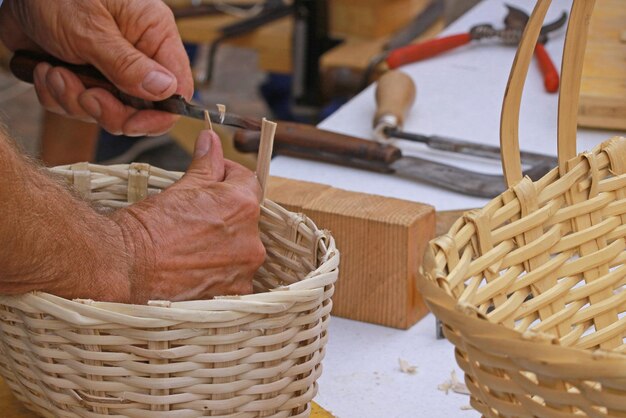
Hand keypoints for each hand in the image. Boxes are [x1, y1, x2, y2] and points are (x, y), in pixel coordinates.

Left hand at [0, 0, 192, 135]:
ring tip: (53, 72)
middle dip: (108, 109)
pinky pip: (77, 104)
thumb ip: (128, 65)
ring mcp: (110, 66)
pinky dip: (57, 95)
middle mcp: (137, 52)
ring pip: (106, 110)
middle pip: (141, 107)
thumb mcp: (90, 29)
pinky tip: (44, 71)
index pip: (177, 87)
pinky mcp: (83, 74)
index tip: (132, 123)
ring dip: (74, 99)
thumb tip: (167, 90)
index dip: (159, 113)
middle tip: (85, 96)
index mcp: (153, 33)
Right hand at [111, 130, 265, 302]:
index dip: (228, 176)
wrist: (125, 266)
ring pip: (242, 249)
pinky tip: (196, 267)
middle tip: (196, 216)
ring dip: (225, 244)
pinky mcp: (233, 293)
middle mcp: (251, 239)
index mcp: (242, 205)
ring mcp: (244, 269)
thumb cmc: (148, 227)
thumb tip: (211, 140)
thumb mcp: (181, 187)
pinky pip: (235, 277)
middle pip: (246, 218)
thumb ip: (206, 163)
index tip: (213, 178)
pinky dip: (220, 272)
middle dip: (226, 213)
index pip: (248, 181)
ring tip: (193, 244)